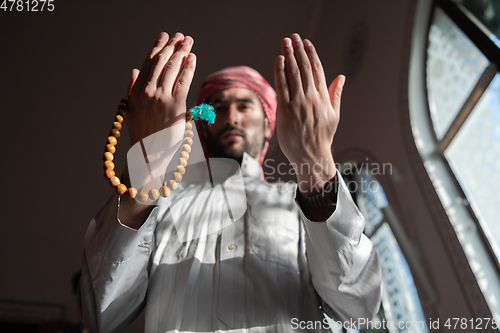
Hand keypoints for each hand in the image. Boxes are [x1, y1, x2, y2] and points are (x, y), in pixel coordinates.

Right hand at [126, 32, 196, 145]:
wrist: (148, 154)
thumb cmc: (142, 134)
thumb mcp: (131, 110)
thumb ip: (132, 88)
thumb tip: (134, 69)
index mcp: (135, 91)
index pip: (148, 63)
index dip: (157, 47)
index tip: (164, 37)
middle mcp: (147, 91)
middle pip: (161, 62)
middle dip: (172, 46)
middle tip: (181, 37)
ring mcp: (161, 97)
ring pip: (172, 68)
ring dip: (182, 52)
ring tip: (188, 42)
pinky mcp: (175, 105)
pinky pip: (183, 81)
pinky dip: (188, 67)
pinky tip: (193, 58)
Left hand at [274, 33, 344, 193]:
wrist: (311, 156)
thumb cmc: (322, 137)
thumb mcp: (334, 115)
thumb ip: (335, 94)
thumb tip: (340, 77)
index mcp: (323, 98)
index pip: (317, 70)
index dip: (311, 54)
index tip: (306, 42)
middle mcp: (311, 98)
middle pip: (304, 68)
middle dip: (298, 50)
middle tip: (292, 37)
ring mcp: (298, 103)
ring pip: (293, 74)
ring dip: (288, 55)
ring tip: (285, 42)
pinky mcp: (286, 110)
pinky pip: (282, 86)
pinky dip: (280, 71)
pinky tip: (278, 59)